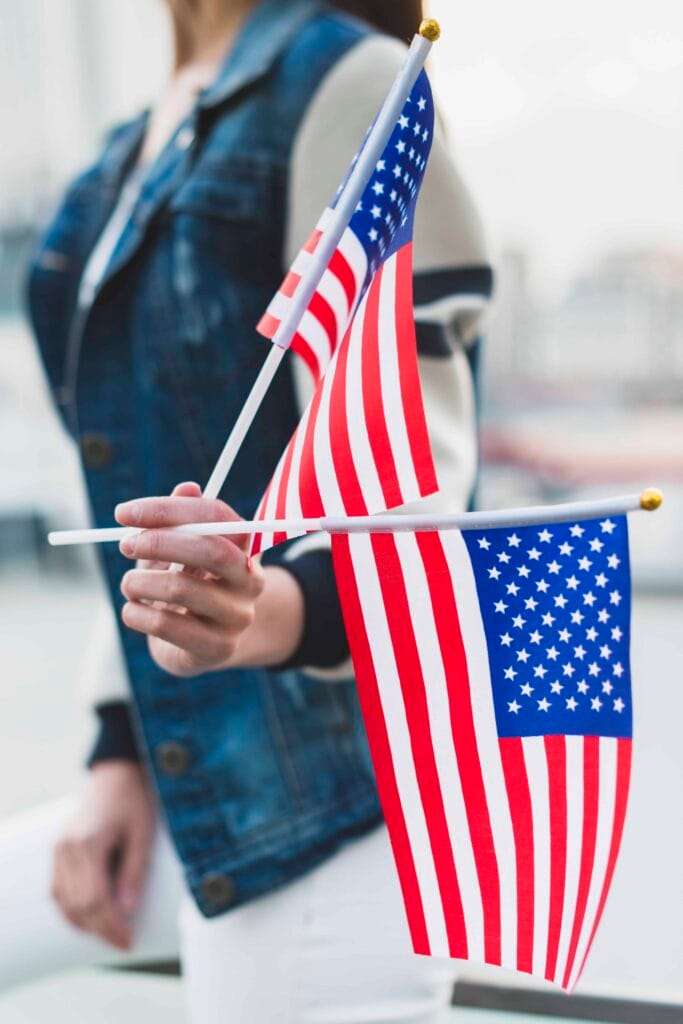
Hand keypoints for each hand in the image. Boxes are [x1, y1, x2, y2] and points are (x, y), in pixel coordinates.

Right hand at [52, 761, 154, 949]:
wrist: (117, 773)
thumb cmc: (135, 800)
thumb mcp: (143, 834)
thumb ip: (134, 872)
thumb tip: (127, 910)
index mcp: (89, 842)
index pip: (94, 899)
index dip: (110, 925)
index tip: (128, 940)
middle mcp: (67, 847)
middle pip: (78, 904)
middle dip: (101, 929)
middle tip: (123, 942)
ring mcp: (59, 848)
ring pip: (64, 900)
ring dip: (85, 923)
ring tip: (110, 934)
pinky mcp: (58, 849)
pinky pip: (58, 889)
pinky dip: (72, 908)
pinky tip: (90, 918)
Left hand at [116, 482, 266, 677]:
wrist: (204, 645)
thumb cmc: (189, 585)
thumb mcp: (184, 551)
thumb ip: (183, 520)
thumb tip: (187, 488)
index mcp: (245, 546)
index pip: (216, 516)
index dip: (169, 510)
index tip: (123, 513)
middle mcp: (249, 579)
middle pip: (211, 551)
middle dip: (160, 542)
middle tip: (126, 545)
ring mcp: (237, 616)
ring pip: (182, 589)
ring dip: (139, 582)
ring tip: (129, 584)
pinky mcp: (218, 648)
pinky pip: (166, 624)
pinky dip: (136, 614)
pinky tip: (133, 611)